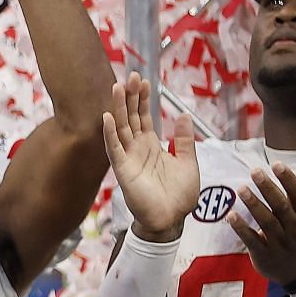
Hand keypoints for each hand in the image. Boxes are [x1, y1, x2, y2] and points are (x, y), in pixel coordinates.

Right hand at [103, 73, 198, 241]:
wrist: (171, 220)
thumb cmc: (179, 196)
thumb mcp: (188, 162)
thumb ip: (184, 140)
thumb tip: (185, 115)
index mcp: (152, 146)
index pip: (144, 117)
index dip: (143, 99)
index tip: (143, 81)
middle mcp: (138, 149)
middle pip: (130, 117)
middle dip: (130, 96)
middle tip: (130, 76)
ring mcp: (129, 158)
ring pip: (121, 128)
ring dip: (118, 107)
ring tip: (117, 87)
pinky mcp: (123, 170)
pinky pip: (114, 149)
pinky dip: (109, 133)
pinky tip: (107, 117)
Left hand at [228, 156, 295, 286]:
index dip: (288, 180)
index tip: (276, 164)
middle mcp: (294, 227)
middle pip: (281, 206)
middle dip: (268, 189)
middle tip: (255, 171)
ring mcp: (279, 242)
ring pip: (266, 222)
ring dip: (253, 205)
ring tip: (241, 189)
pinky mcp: (264, 253)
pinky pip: (252, 240)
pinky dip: (241, 229)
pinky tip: (231, 216)